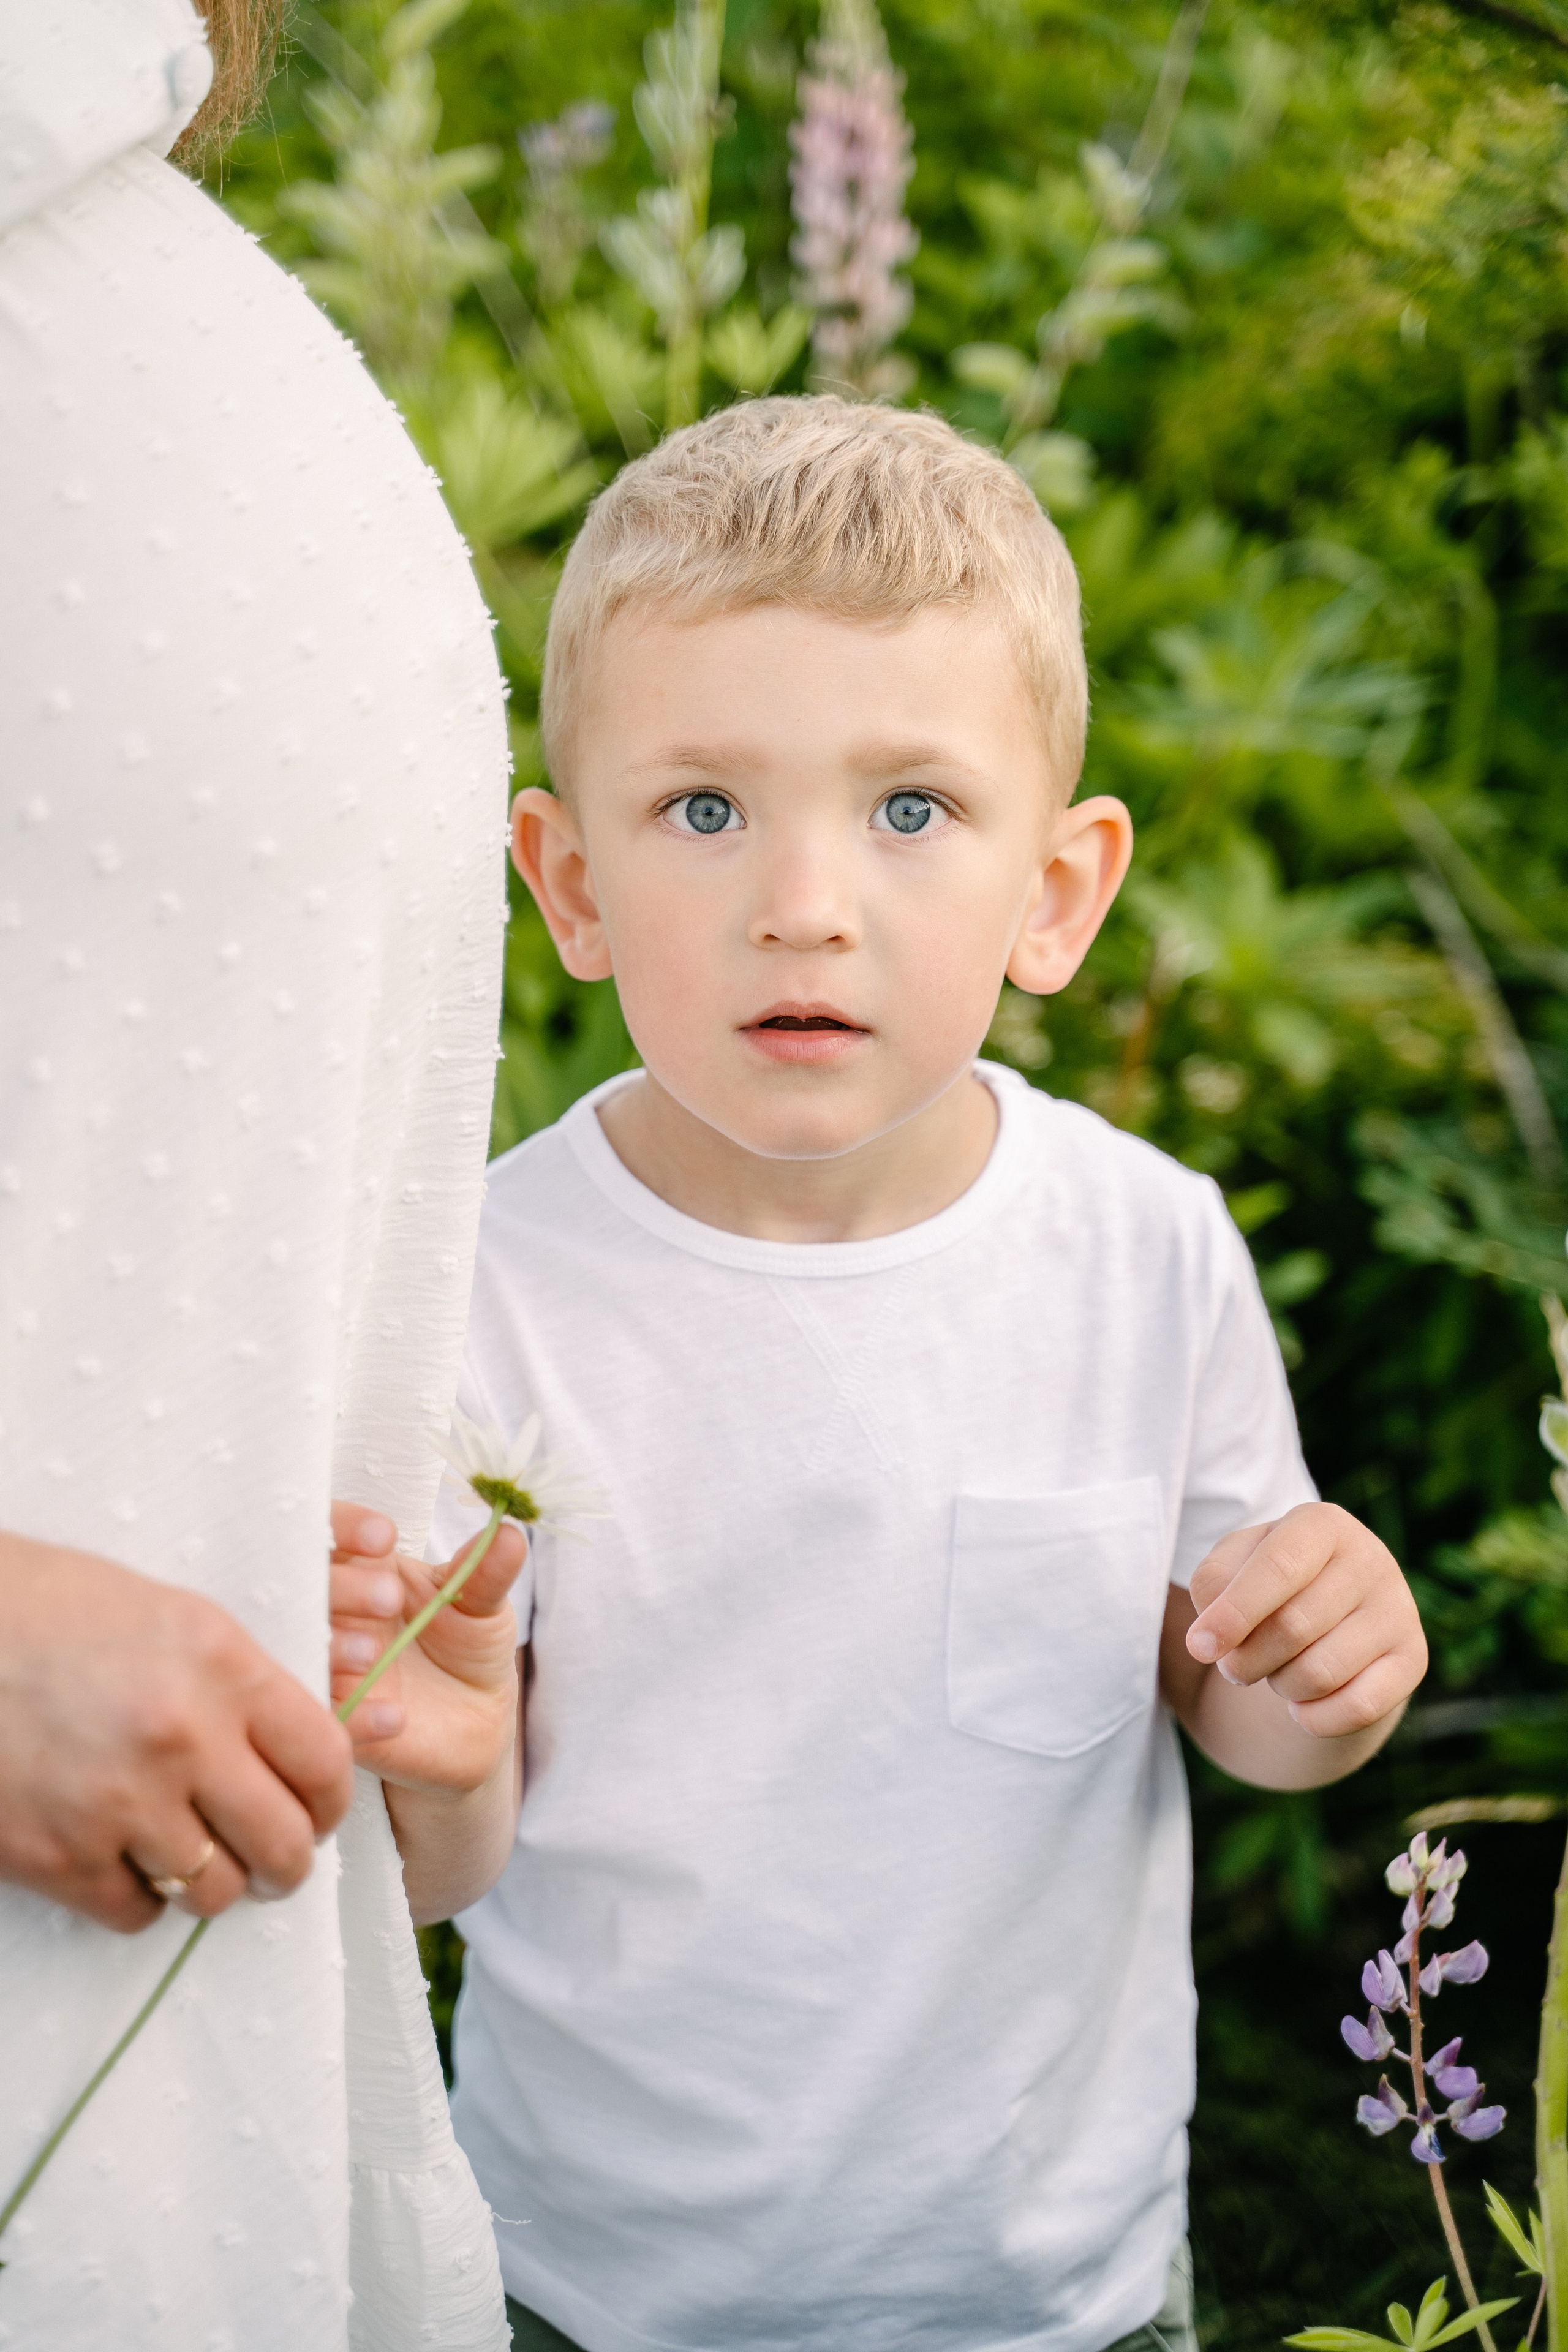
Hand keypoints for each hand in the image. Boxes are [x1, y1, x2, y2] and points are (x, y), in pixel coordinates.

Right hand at [0, 1531, 354, 1932]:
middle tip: (275, 1860)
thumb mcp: (173, 1619)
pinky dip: (139, 1896)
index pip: (324, 1761)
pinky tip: (124, 1859)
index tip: (320, 1811)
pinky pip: (136, 1911)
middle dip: (289, 1862)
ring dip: (213, 1881)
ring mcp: (119, 1803)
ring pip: (214, 1890)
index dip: (332, 1800)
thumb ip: (239, 1685)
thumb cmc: (52, 1610)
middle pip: (284, 1843)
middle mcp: (182, 1738)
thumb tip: (292, 1752)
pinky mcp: (57, 1856)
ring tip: (193, 1855)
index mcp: (221, 1667)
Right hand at [328, 1505, 526, 1797]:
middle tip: (389, 1599)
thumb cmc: (468, 1642)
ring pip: (308, 1650)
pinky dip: (358, 1717)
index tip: (383, 1538)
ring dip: (337, 1648)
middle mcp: (334, 1613)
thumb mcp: (483, 1604)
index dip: (346, 1526)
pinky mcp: (340, 1720)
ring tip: (374, 1653)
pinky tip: (395, 1717)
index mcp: (363, 1568)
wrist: (477, 1717)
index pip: (333, 1531)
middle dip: (343, 1587)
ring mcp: (331, 1666)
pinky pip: (333, 1717)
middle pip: (311, 1587)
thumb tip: (512, 1532)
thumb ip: (487, 1570)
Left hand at [1185, 1502, 1426, 1736]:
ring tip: (1277, 1670)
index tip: (1200, 1648)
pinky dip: (1314, 1718)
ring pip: (1321, 1673)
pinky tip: (1303, 1704)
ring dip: (1280, 1685)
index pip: (1279, 1567)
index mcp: (1321, 1523)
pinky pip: (1357, 1708)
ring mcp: (1399, 1609)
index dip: (1234, 1612)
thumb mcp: (1231, 1569)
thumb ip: (1211, 1588)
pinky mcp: (1414, 1659)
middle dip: (1246, 1659)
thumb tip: (1208, 1640)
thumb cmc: (1267, 1586)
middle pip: (1293, 1627)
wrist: (1330, 1619)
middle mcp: (1371, 1558)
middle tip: (1235, 1665)